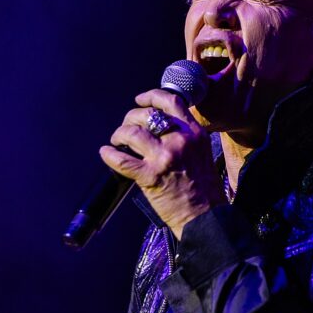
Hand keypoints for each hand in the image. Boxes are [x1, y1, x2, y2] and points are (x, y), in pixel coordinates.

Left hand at [99, 89, 226, 238]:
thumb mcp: (201, 152)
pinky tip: (106, 153)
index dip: (151, 96)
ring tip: (117, 141)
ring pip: (132, 132)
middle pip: (147, 114)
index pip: (171, 101)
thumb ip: (184, 137)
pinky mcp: (150, 176)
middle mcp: (180, 139)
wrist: (206, 216)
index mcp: (194, 132)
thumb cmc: (204, 189)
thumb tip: (157, 128)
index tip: (140, 100)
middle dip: (130, 118)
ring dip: (119, 134)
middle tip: (126, 128)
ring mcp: (165, 156)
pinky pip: (121, 160)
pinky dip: (109, 155)